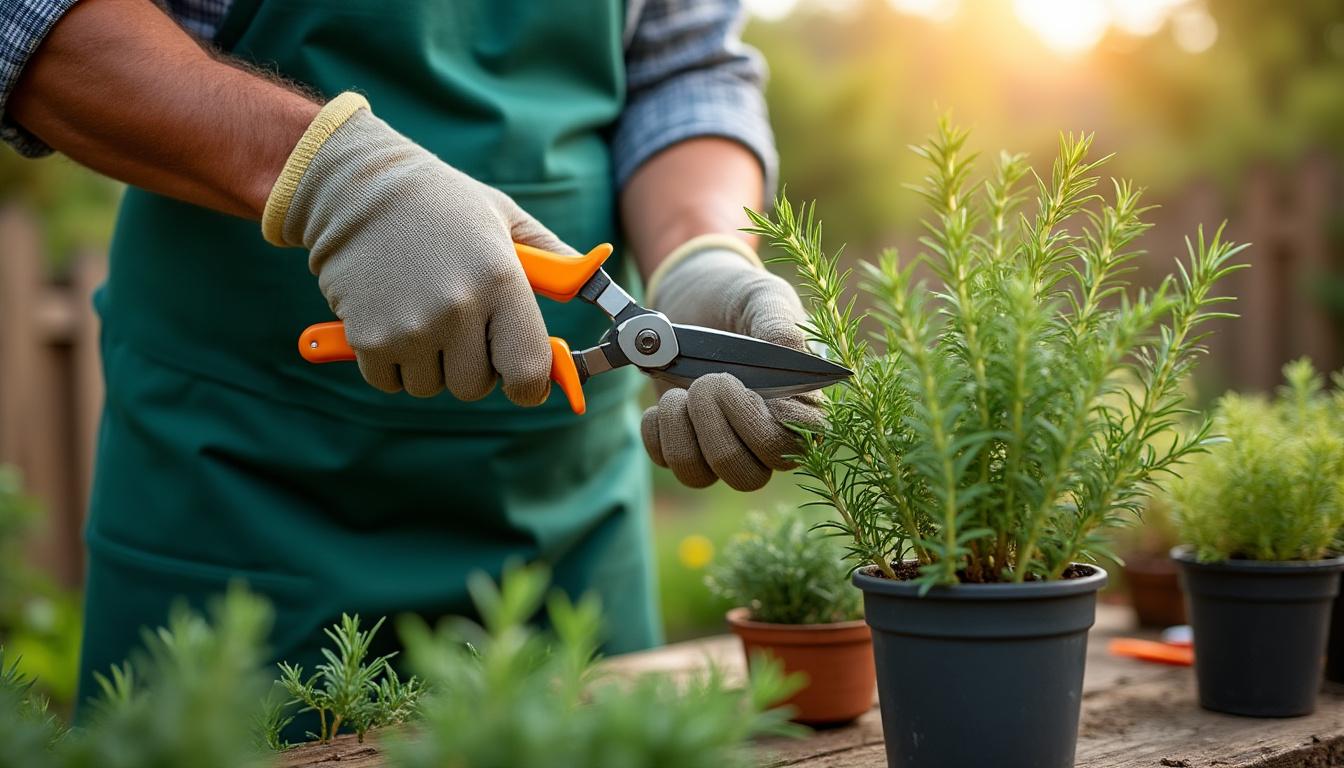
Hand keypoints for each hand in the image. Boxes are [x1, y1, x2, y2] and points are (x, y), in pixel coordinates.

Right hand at [264, 93, 566, 402]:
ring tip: (421, 310)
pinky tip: (391, 316)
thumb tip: (592, 283)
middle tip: (459, 325)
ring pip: (431, 386)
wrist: (357, 188)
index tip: (524, 380)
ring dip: (428, 363)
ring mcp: (411, 327)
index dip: (529, 384)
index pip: (528, 370)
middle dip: (471, 366)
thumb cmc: (441, 204)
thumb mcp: (505, 218)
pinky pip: (390, 382)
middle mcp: (458, 308)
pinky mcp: (368, 338)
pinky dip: (390, 361)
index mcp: (500, 280)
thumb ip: (554, 261)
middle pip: (476, 386)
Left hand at [641, 236, 823, 490]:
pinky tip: (663, 401)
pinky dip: (657, 431)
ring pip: (701, 475)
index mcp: (798, 408)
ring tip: (680, 391)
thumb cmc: (741, 299)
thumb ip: (779, 325)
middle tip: (708, 380)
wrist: (694, 296)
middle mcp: (763, 437)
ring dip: (682, 431)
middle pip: (747, 475)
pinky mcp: (683, 442)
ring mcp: (721, 444)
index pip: (790, 448)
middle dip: (717, 429)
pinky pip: (665, 461)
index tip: (741, 385)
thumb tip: (788, 352)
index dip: (761, 427)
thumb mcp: (763, 299)